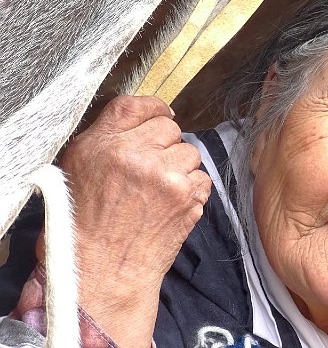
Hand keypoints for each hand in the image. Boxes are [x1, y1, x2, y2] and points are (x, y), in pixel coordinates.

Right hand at [45, 96, 211, 346]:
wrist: (102, 272)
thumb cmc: (83, 224)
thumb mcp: (77, 168)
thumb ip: (106, 136)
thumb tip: (143, 114)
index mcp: (102, 143)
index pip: (137, 105)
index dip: (152, 110)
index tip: (157, 117)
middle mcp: (135, 154)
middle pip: (170, 127)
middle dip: (164, 145)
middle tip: (151, 169)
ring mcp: (165, 175)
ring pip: (189, 152)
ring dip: (179, 168)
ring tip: (158, 192)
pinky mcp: (187, 196)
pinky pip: (202, 178)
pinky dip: (192, 190)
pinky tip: (171, 205)